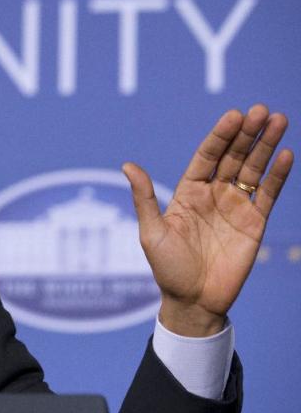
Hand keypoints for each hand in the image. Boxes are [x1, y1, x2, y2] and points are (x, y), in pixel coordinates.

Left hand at [123, 104, 292, 336]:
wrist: (193, 302)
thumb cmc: (167, 268)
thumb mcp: (151, 232)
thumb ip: (145, 198)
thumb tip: (127, 165)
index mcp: (188, 192)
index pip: (207, 156)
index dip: (220, 136)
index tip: (233, 115)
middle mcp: (213, 194)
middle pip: (233, 157)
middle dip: (246, 134)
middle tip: (260, 110)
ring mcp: (236, 207)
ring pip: (253, 169)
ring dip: (266, 145)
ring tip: (278, 120)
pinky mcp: (255, 223)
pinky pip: (268, 194)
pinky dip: (278, 174)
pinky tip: (286, 154)